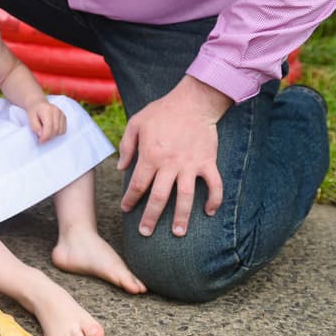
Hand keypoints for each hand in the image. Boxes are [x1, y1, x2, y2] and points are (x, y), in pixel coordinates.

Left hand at [27, 100, 66, 141]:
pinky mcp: (64, 117)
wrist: (38, 104)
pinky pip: (63, 130)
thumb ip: (35, 127)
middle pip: (56, 129)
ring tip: (45, 132)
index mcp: (47, 110)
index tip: (41, 141)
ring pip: (60, 131)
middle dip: (49, 137)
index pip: (49, 126)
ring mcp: (61, 114)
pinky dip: (57, 133)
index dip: (45, 136)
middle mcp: (56, 111)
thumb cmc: (34, 112)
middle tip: (42, 138)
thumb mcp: (30, 119)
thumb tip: (42, 135)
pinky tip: (51, 130)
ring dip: (53, 135)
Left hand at [117, 76, 231, 237]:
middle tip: (145, 233)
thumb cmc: (162, 112)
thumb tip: (121, 168)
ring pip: (186, 197)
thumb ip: (126, 146)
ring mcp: (190, 165)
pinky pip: (214, 185)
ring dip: (182, 217)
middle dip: (151, 217)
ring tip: (178, 233)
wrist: (193, 102)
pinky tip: (210, 212)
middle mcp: (170, 164)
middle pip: (159, 198)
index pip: (137, 185)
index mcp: (150, 156)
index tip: (126, 210)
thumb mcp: (136, 123)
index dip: (130, 200)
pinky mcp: (207, 162)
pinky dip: (214, 199)